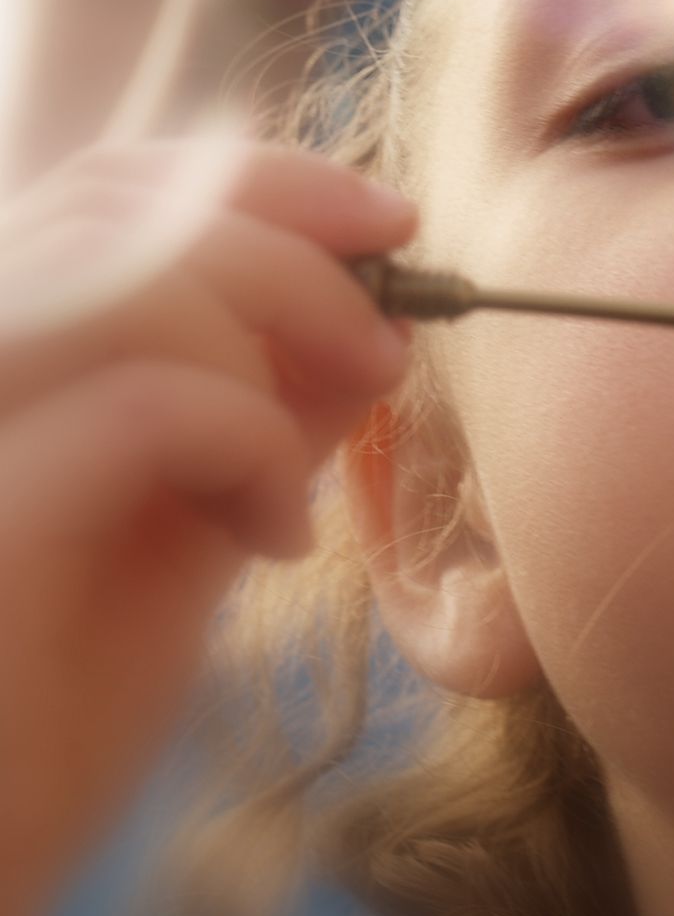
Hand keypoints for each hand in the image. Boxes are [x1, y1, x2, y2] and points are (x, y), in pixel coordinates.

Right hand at [0, 139, 416, 915]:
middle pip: (121, 200)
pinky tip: (272, 535)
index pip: (110, 190)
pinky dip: (251, 442)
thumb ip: (251, 426)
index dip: (263, 181)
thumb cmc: (42, 733)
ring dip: (272, 342)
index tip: (389, 223)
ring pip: (129, 270)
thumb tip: (364, 332)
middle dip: (295, 241)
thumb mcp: (177, 547)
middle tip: (389, 335)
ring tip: (310, 465)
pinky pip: (145, 401)